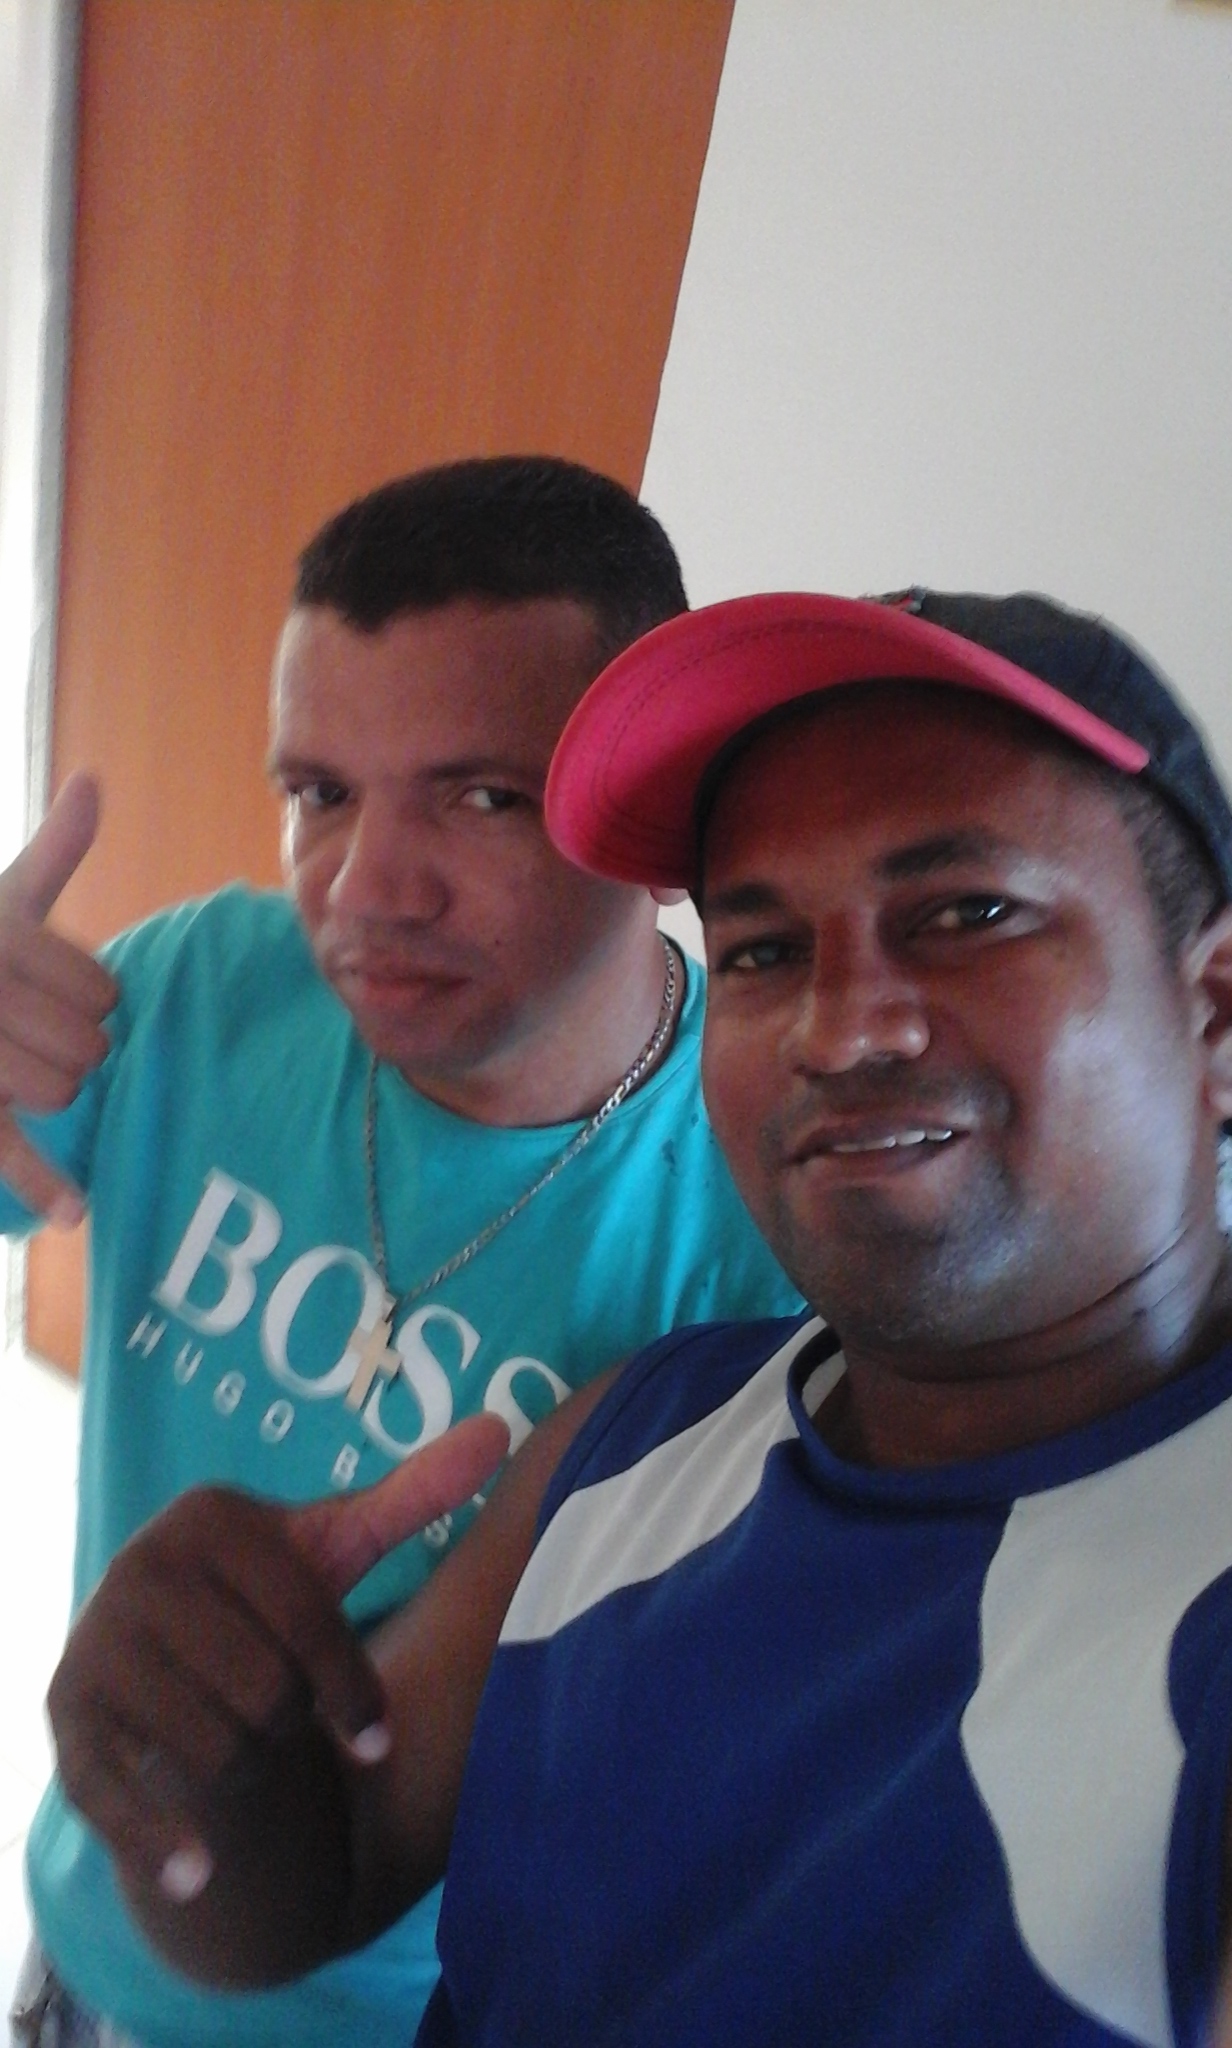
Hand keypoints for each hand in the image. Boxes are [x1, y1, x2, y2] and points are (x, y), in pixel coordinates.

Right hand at [0, 771, 115, 1220]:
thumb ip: (52, 852)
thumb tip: (92, 782)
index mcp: (0, 940)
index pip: (103, 991)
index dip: (93, 999)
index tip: (61, 993)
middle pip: (89, 1046)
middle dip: (74, 1048)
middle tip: (28, 1032)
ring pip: (58, 1091)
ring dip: (46, 1088)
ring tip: (10, 1064)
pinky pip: (5, 1146)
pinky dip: (42, 1182)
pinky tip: (77, 1209)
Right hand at [48, 1412, 509, 1911]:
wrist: (159, 1651)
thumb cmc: (264, 1601)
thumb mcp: (333, 1547)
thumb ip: (410, 1496)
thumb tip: (497, 1430)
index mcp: (210, 1518)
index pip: (307, 1617)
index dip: (354, 1688)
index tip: (378, 1738)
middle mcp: (141, 1567)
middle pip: (262, 1688)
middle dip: (294, 1727)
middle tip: (290, 1731)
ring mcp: (96, 1641)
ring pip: (210, 1745)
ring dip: (248, 1772)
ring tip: (247, 1756)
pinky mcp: (66, 1714)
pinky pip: (113, 1790)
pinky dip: (159, 1839)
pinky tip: (200, 1873)